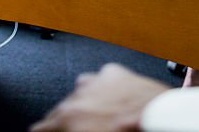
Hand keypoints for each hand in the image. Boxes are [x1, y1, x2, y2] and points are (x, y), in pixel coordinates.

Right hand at [31, 63, 169, 131]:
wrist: (157, 121)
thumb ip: (73, 130)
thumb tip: (72, 129)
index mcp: (67, 116)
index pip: (41, 127)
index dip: (45, 131)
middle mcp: (77, 95)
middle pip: (61, 108)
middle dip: (68, 120)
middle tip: (82, 128)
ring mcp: (96, 81)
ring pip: (81, 91)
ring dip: (86, 102)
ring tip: (99, 116)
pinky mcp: (114, 73)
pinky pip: (103, 79)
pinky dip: (106, 89)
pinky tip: (115, 99)